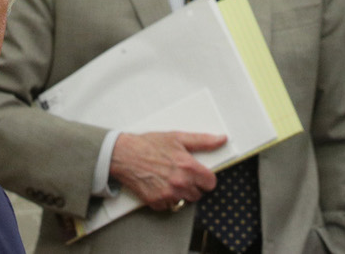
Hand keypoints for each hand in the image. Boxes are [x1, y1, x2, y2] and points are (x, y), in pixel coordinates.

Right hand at [108, 131, 225, 210]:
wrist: (123, 154)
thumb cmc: (148, 145)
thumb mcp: (177, 137)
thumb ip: (202, 140)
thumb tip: (221, 140)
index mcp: (188, 167)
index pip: (211, 183)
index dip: (205, 178)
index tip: (199, 174)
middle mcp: (180, 183)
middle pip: (198, 194)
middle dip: (192, 185)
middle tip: (179, 174)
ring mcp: (168, 195)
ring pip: (185, 201)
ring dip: (180, 194)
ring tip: (168, 179)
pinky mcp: (156, 202)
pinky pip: (169, 206)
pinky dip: (166, 199)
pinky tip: (159, 186)